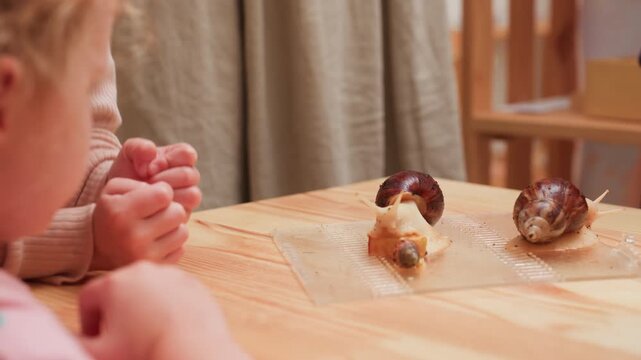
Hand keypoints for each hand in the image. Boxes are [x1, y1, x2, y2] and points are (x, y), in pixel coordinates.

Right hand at [79, 262, 247, 359]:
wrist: (192, 351)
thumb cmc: (144, 352)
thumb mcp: (99, 352)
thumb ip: (75, 342)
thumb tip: (67, 338)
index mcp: (114, 283)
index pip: (88, 298)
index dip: (88, 321)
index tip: (98, 338)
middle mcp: (142, 271)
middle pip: (118, 290)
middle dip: (116, 313)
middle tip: (123, 337)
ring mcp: (170, 275)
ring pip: (147, 290)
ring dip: (142, 308)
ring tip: (146, 332)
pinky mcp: (193, 283)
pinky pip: (172, 293)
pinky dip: (168, 307)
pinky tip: (168, 327)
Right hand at [91, 178, 187, 270]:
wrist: (96, 249)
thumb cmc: (111, 214)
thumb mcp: (113, 192)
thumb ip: (138, 183)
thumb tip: (164, 192)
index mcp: (121, 213)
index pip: (163, 195)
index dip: (163, 191)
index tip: (154, 196)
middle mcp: (133, 236)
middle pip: (178, 213)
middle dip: (171, 208)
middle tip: (157, 212)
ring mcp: (144, 255)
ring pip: (183, 232)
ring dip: (174, 226)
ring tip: (158, 227)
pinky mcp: (154, 267)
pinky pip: (180, 249)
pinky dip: (172, 244)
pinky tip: (157, 241)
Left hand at [108, 139, 201, 212]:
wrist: (119, 197)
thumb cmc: (128, 173)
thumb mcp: (128, 155)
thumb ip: (139, 147)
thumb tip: (152, 151)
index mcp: (179, 159)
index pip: (188, 154)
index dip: (170, 159)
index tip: (149, 167)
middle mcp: (187, 178)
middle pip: (190, 175)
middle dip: (166, 179)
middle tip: (147, 183)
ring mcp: (187, 198)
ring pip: (193, 195)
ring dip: (170, 195)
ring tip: (150, 196)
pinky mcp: (183, 215)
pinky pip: (185, 213)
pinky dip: (168, 210)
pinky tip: (152, 209)